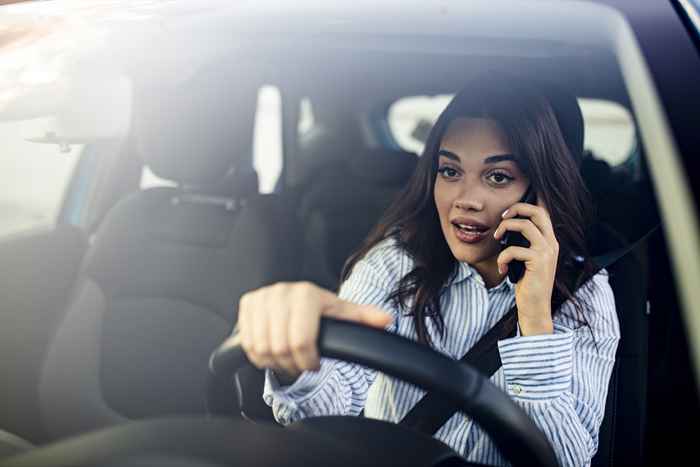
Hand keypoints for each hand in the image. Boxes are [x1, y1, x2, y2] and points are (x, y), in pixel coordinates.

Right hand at [237, 281, 392, 380]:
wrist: (294, 300)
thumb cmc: (320, 310)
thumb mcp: (342, 313)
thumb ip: (363, 318)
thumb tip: (386, 319)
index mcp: (305, 293)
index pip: (300, 341)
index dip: (307, 361)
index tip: (313, 364)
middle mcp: (280, 291)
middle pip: (280, 347)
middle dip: (291, 364)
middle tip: (300, 364)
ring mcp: (261, 297)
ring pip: (261, 347)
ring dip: (275, 362)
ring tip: (288, 358)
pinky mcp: (247, 304)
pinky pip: (247, 343)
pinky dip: (259, 356)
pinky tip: (272, 352)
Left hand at [493, 197, 557, 334]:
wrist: (536, 307)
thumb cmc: (528, 284)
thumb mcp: (526, 260)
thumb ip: (523, 244)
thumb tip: (506, 228)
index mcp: (549, 241)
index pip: (543, 213)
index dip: (526, 205)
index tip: (507, 212)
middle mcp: (551, 243)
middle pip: (537, 212)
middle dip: (516, 209)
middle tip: (502, 218)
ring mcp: (547, 252)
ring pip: (524, 225)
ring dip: (505, 228)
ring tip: (497, 239)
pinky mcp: (538, 262)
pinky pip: (513, 250)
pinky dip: (502, 258)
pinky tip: (502, 269)